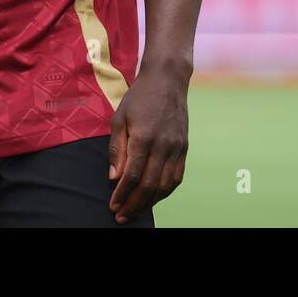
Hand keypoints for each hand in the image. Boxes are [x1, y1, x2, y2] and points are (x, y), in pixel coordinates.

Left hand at [107, 60, 189, 223]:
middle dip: (134, 205)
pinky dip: (165, 191)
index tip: (113, 206)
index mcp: (144, 136)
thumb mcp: (119, 118)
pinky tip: (153, 197)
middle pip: (149, 185)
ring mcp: (177, 147)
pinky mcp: (184, 147)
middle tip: (122, 217)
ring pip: (165, 185)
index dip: (122, 195)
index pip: (132, 175)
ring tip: (135, 211)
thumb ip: (117, 149)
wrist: (167, 80)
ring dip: (149, 202)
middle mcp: (163, 144)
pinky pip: (176, 177)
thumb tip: (113, 178)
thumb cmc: (139, 98)